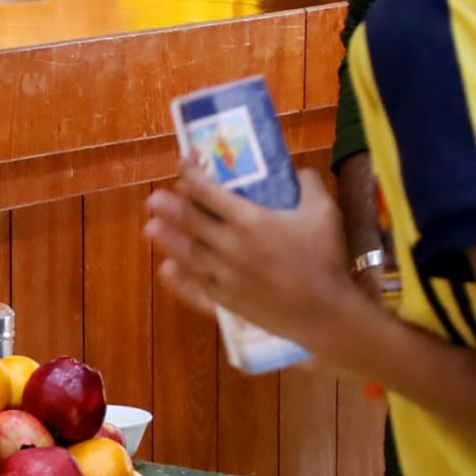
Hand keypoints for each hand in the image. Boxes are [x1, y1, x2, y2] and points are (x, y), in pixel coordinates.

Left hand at [144, 163, 367, 357]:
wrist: (324, 312)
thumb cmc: (326, 259)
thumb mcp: (325, 212)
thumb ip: (309, 185)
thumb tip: (299, 171)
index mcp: (248, 219)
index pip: (207, 191)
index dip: (191, 175)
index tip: (185, 164)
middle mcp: (228, 245)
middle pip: (189, 221)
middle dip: (170, 206)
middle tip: (154, 198)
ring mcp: (223, 275)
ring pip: (187, 253)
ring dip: (166, 238)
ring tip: (149, 227)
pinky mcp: (224, 300)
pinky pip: (194, 286)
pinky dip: (179, 277)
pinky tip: (167, 269)